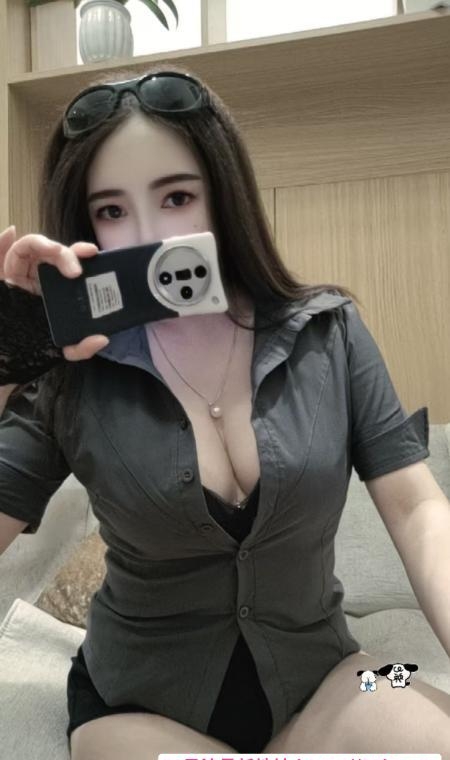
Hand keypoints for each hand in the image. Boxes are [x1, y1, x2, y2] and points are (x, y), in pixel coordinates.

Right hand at [0, 225, 109, 360]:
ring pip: (31, 247)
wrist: (14, 357)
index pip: (70, 262)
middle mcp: (41, 276)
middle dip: (64, 253)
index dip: (80, 253)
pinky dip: (2, 243)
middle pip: (53, 253)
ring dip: (41, 243)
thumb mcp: (64, 349)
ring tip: (51, 249)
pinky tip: (10, 232)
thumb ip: (83, 348)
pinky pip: (5, 255)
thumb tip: (102, 338)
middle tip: (74, 269)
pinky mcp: (5, 276)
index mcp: (58, 287)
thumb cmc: (40, 345)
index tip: (92, 254)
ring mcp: (22, 274)